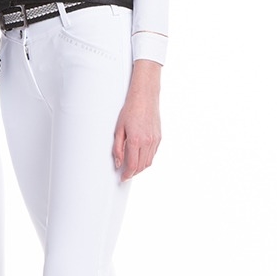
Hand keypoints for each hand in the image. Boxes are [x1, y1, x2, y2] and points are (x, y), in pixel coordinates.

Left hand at [113, 60, 161, 180]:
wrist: (145, 97)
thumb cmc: (130, 110)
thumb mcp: (118, 129)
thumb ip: (117, 148)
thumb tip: (118, 163)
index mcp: (136, 140)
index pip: (132, 165)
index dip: (127, 174)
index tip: (123, 178)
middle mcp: (147, 142)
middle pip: (142, 166)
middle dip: (133, 173)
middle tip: (126, 174)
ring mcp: (155, 140)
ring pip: (149, 162)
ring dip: (140, 168)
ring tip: (132, 168)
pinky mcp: (159, 137)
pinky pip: (153, 154)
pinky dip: (147, 159)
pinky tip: (140, 157)